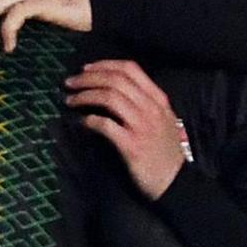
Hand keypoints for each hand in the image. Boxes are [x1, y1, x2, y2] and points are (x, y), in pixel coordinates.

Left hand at [65, 59, 187, 199]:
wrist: (177, 182)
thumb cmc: (165, 150)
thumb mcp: (162, 119)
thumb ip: (143, 102)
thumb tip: (111, 88)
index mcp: (158, 99)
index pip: (130, 69)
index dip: (104, 64)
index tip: (85, 68)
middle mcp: (151, 108)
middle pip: (115, 80)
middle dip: (88, 78)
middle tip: (70, 83)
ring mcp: (142, 126)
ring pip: (109, 97)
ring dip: (85, 96)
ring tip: (70, 100)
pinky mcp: (132, 145)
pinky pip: (105, 125)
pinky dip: (89, 120)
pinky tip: (81, 122)